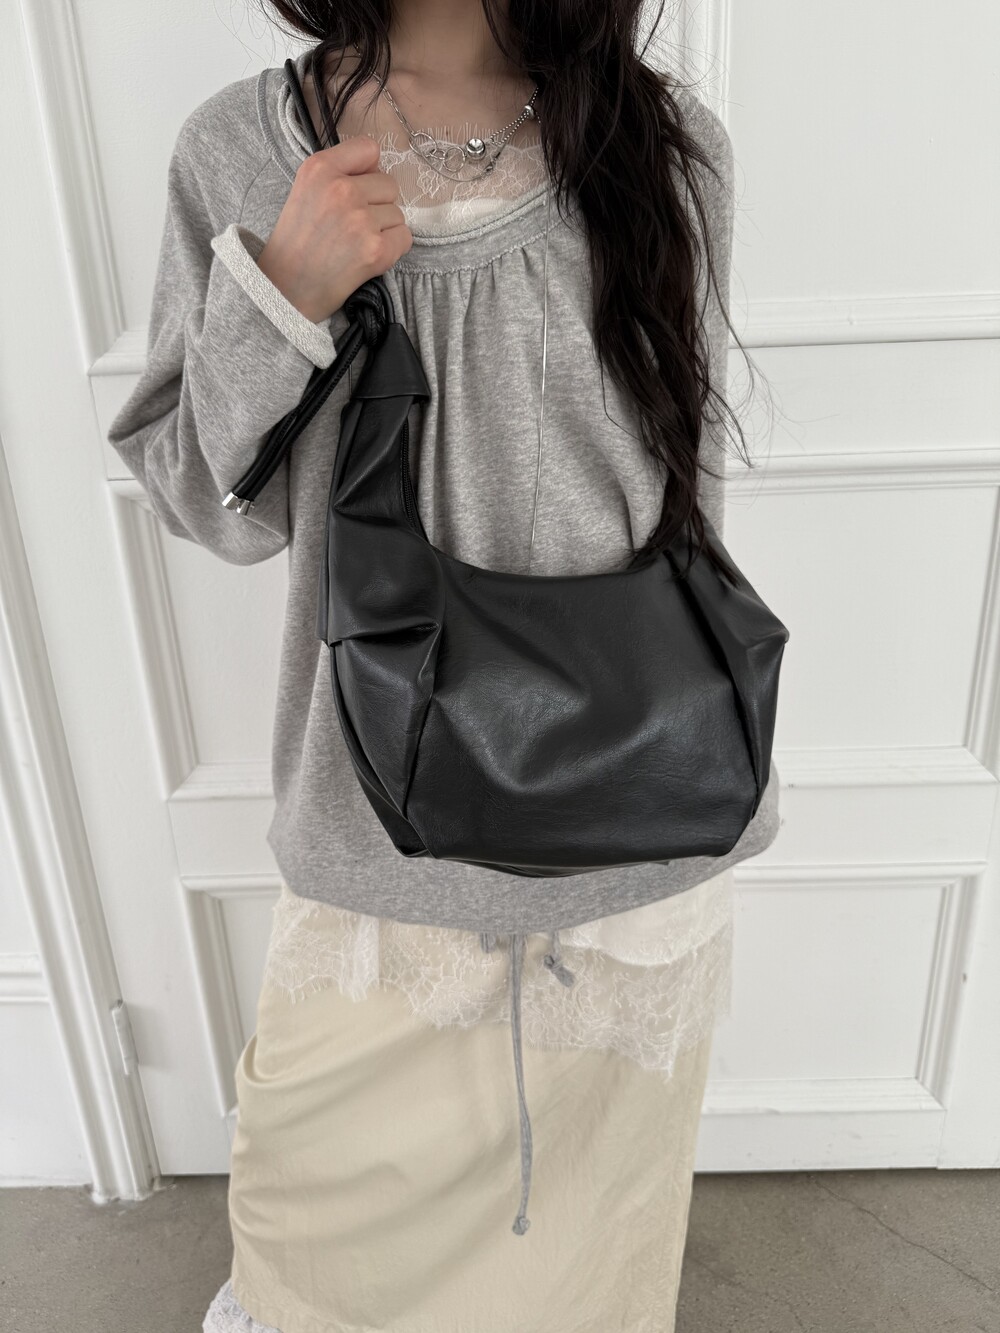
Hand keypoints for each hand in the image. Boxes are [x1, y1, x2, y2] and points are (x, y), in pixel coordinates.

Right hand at [256, 135, 412, 322]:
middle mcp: (341, 189)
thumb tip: (377, 171)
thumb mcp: (305, 191)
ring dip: (383, 230)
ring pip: (397, 213)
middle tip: (350, 227)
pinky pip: (405, 237)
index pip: (369, 149)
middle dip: (376, 205)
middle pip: (388, 184)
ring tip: (354, 245)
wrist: (286, 290)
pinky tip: (366, 257)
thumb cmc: (296, 244)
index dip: (368, 170)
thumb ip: (339, 174)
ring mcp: (361, 220)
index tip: (357, 189)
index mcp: (319, 168)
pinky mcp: (376, 250)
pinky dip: (392, 249)